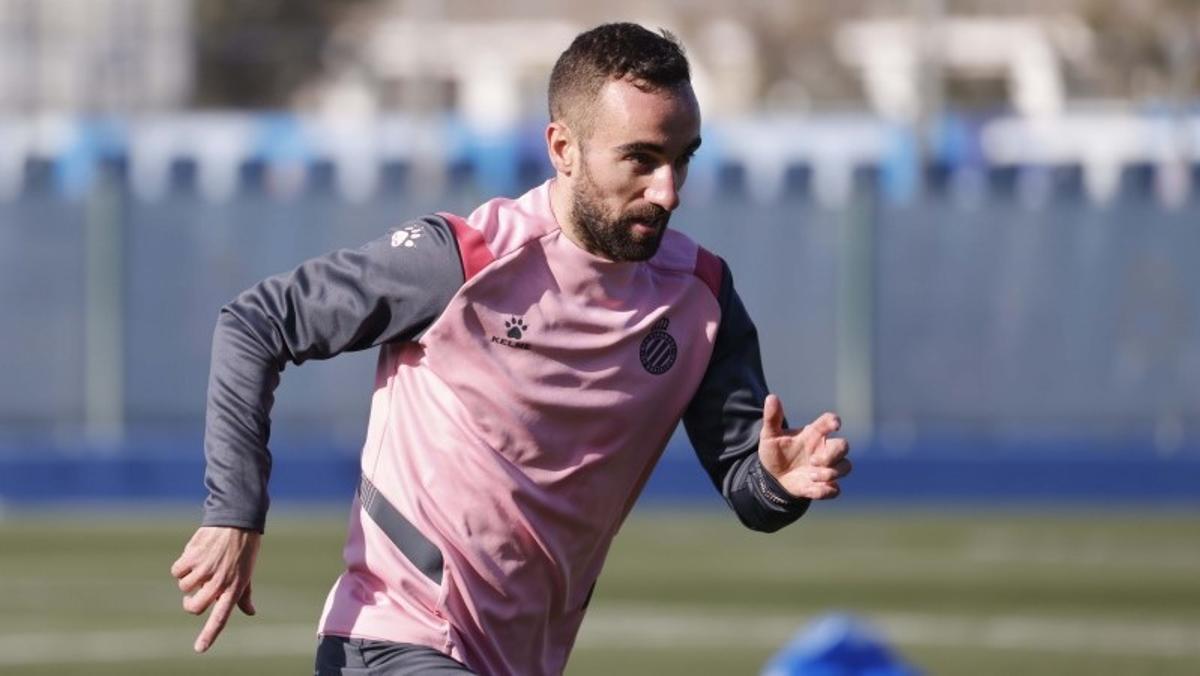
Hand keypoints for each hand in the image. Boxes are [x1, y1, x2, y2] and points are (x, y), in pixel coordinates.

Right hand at [170, 526, 260, 652]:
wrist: (236, 519)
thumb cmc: (244, 548)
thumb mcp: (247, 572)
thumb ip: (244, 594)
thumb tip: (251, 612)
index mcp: (234, 587)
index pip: (220, 617)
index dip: (209, 634)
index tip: (199, 649)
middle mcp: (219, 581)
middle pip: (194, 606)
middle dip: (190, 602)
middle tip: (195, 593)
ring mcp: (205, 569)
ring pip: (184, 586)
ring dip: (189, 577)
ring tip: (202, 563)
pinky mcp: (192, 556)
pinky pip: (177, 570)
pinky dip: (181, 565)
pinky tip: (193, 555)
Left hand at [757, 394, 851, 499]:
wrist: (772, 478)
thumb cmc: (775, 452)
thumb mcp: (770, 435)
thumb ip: (772, 418)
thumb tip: (771, 397)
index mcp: (813, 434)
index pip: (829, 422)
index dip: (834, 421)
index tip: (835, 425)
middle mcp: (823, 450)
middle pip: (844, 446)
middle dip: (833, 454)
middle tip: (813, 460)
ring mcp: (826, 468)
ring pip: (845, 467)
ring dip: (831, 473)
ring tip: (810, 475)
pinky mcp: (823, 486)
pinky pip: (835, 489)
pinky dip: (826, 490)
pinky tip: (811, 487)